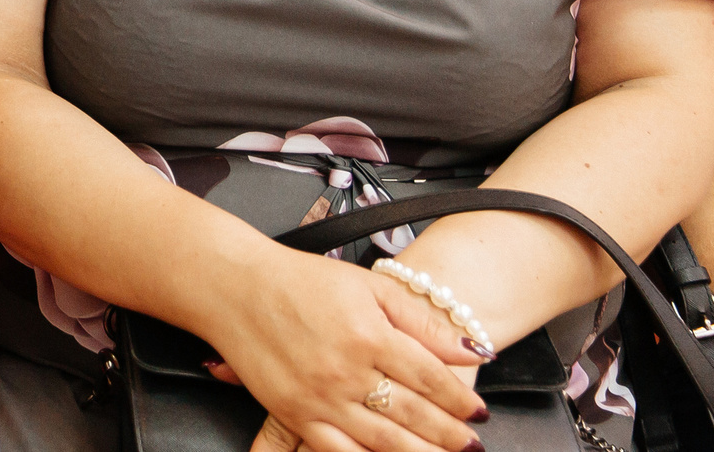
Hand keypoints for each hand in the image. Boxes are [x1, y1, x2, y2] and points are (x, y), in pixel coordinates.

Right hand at [199, 249, 485, 451]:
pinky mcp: (293, 412)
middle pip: (413, 413)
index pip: (430, 377)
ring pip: (384, 440)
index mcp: (370, 334)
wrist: (235, 286)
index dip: (459, 398)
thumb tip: (471, 349)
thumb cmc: (301, 279)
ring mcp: (319, 396)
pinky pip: (338, 450)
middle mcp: (347, 370)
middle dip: (450, 433)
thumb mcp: (368, 285)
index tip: (478, 411)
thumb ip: (421, 319)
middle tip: (472, 443)